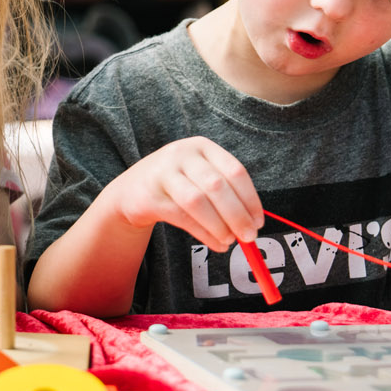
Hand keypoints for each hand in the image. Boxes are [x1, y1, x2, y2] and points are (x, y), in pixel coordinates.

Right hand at [95, 136, 261, 252]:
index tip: (258, 221)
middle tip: (249, 237)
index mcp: (202, 146)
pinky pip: (181, 217)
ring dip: (219, 226)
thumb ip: (226, 195)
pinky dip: (203, 233)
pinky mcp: (149, 194)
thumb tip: (252, 224)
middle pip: (217, 186)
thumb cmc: (177, 185)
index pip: (234, 171)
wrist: (132, 190)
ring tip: (229, 241)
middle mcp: (182, 154)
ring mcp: (162, 172)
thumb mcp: (201, 178)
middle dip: (237, 215)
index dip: (250, 198)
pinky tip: (214, 243)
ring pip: (197, 201)